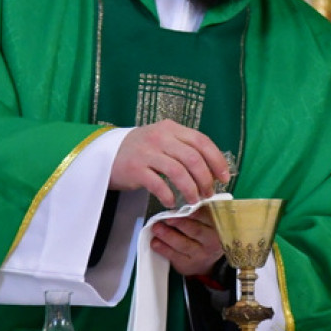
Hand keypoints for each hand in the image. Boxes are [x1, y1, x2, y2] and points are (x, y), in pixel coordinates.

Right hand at [109, 120, 230, 206]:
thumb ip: (184, 148)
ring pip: (178, 172)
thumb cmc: (143, 150)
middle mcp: (160, 137)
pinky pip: (158, 184)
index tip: (224, 177)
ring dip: (190, 189)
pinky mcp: (135, 169)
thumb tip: (213, 169)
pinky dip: (168, 196)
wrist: (106, 154)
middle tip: (208, 193)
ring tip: (193, 201)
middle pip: (193, 158)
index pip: (201, 141)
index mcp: (172, 128)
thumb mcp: (164, 141)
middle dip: (205, 179)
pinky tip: (171, 202)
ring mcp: (147, 152)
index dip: (216, 160)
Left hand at [151, 206, 224, 277]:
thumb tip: (185, 199)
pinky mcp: (188, 265)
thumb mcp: (210, 222)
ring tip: (156, 228)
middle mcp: (211, 242)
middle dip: (180, 223)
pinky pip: (174, 256)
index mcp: (218, 227)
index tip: (184, 207)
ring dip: (168, 235)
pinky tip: (155, 242)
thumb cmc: (206, 234)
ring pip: (183, 245)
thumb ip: (202, 212)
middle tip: (167, 218)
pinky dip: (163, 249)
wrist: (207, 261)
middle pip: (196, 231)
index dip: (196, 213)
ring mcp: (200, 255)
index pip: (208, 218)